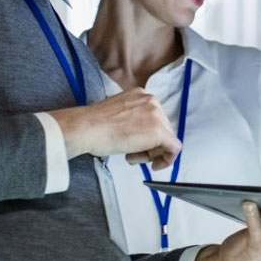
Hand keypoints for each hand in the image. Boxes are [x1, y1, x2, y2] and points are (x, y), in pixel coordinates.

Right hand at [47, 88, 181, 170]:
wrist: (86, 128)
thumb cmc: (94, 125)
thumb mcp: (118, 114)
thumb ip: (133, 119)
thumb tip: (141, 134)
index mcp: (141, 95)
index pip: (154, 119)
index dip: (147, 136)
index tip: (138, 146)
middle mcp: (152, 101)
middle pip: (163, 128)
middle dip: (150, 146)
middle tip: (133, 154)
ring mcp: (157, 115)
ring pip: (167, 139)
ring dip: (151, 153)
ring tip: (131, 156)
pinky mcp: (159, 131)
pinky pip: (174, 149)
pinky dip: (167, 160)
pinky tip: (154, 165)